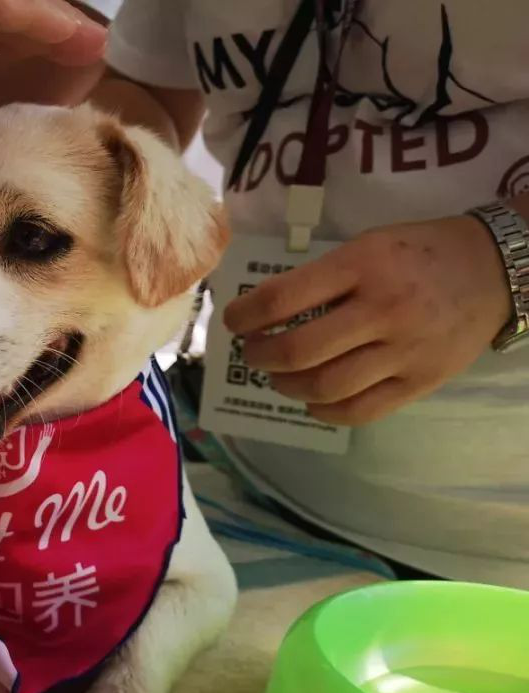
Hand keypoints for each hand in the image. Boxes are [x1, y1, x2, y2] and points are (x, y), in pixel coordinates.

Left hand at [223, 216, 512, 425]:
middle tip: (251, 353)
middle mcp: (382, 310)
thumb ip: (322, 276)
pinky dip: (324, 411)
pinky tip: (311, 400)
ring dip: (286, 386)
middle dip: (260, 356)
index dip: (245, 315)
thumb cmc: (419, 252)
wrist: (495, 269)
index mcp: (361, 266)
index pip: (283, 298)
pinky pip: (360, 410)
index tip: (232, 322)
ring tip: (278, 377)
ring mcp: (404, 351)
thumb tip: (265, 311)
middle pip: (299, 351)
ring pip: (325, 386)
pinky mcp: (422, 381)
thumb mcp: (367, 245)